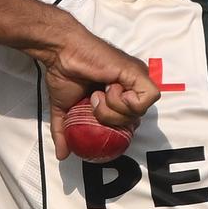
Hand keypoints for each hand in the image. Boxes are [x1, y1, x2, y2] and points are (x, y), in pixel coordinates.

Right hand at [37, 28, 159, 160]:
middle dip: (111, 119)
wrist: (62, 54)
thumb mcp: (65, 110)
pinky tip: (110, 89)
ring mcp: (136, 79)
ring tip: (99, 93)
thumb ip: (64, 132)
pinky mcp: (138, 73)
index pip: (128, 122)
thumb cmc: (65, 73)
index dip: (114, 128)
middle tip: (93, 103)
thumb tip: (61, 154)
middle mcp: (130, 87)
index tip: (96, 120)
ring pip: (139, 112)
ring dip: (114, 109)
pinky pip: (145, 99)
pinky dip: (126, 101)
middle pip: (135, 120)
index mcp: (118, 95)